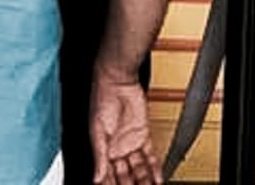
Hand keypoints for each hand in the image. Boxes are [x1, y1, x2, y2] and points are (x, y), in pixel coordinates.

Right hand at [88, 64, 156, 184]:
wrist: (117, 81)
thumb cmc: (101, 99)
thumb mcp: (97, 131)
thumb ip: (99, 156)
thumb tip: (96, 177)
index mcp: (103, 148)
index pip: (107, 174)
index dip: (110, 184)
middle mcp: (117, 148)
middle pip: (124, 175)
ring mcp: (131, 142)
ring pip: (139, 169)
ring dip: (144, 181)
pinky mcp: (143, 135)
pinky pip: (150, 156)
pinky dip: (155, 169)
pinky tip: (158, 179)